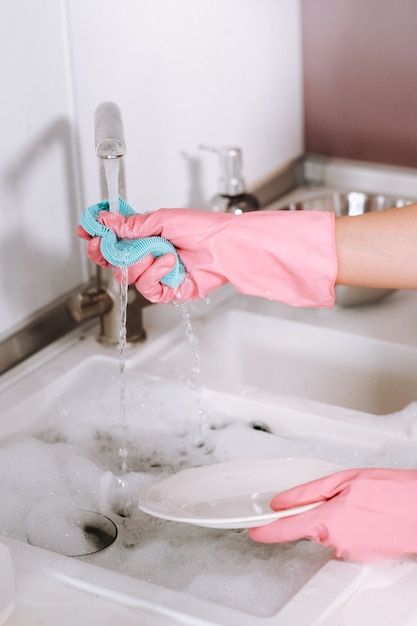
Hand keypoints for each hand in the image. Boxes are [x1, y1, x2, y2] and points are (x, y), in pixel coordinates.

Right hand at [79, 208, 335, 304]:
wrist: (227, 246)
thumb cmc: (204, 228)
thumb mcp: (162, 219)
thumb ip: (131, 224)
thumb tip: (105, 221)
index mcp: (147, 235)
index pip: (114, 239)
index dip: (98, 237)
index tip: (87, 232)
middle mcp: (150, 255)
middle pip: (114, 261)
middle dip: (109, 253)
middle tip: (107, 246)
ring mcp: (158, 273)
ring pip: (128, 277)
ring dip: (141, 263)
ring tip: (160, 251)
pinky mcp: (168, 290)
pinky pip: (148, 289)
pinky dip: (156, 275)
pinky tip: (170, 264)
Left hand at [248, 468, 416, 561]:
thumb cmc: (391, 491)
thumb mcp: (343, 480)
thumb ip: (307, 494)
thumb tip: (281, 502)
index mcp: (328, 521)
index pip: (286, 529)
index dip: (266, 530)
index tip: (254, 531)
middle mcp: (337, 543)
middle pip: (311, 528)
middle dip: (319, 512)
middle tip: (345, 496)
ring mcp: (351, 554)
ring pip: (330, 534)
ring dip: (338, 519)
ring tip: (363, 505)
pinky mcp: (363, 558)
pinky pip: (346, 541)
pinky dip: (352, 528)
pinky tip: (369, 517)